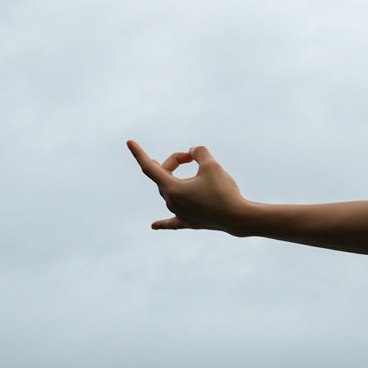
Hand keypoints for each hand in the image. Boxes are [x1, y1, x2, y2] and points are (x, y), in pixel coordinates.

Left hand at [127, 139, 247, 232]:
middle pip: (164, 176)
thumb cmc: (224, 191)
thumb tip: (193, 152)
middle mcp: (171, 202)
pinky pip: (172, 221)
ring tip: (197, 175)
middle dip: (174, 163)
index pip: (149, 167)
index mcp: (171, 188)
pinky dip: (163, 222)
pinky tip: (153, 226)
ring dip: (179, 180)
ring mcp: (179, 214)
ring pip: (171, 192)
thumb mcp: (211, 165)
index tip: (129, 142)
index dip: (139, 153)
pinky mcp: (189, 222)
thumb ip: (199, 152)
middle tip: (192, 157)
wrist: (238, 218)